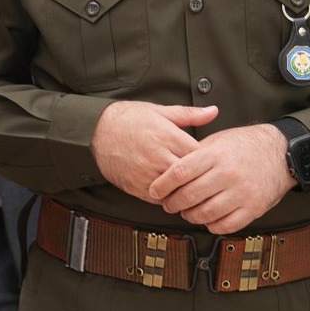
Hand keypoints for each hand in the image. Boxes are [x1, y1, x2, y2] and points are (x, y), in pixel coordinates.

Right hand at [91, 101, 219, 198]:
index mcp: (166, 136)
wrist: (96, 131)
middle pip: (189, 176)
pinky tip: (171, 190)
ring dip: (183, 190)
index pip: (199, 156)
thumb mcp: (160, 112)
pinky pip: (159, 199)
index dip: (206, 160)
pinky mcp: (135, 186)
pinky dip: (167, 197)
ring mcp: (145, 173)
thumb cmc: (128, 119)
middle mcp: (156, 156)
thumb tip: (213, 111)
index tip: (208, 161)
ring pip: (175, 191)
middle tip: (202, 178)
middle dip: (197, 178)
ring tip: (188, 186)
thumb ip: (190, 114)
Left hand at [145, 124, 293, 233]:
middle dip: (172, 203)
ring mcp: (242, 193)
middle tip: (168, 204)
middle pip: (189, 195)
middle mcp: (228, 174)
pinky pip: (226, 225)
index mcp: (216, 155)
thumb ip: (195, 154)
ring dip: (190, 216)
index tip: (154, 190)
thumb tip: (168, 168)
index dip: (162, 184)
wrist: (281, 153)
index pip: (180, 172)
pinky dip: (212, 225)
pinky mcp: (253, 208)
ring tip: (187, 212)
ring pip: (205, 214)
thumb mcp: (218, 141)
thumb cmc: (246, 145)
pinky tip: (207, 219)